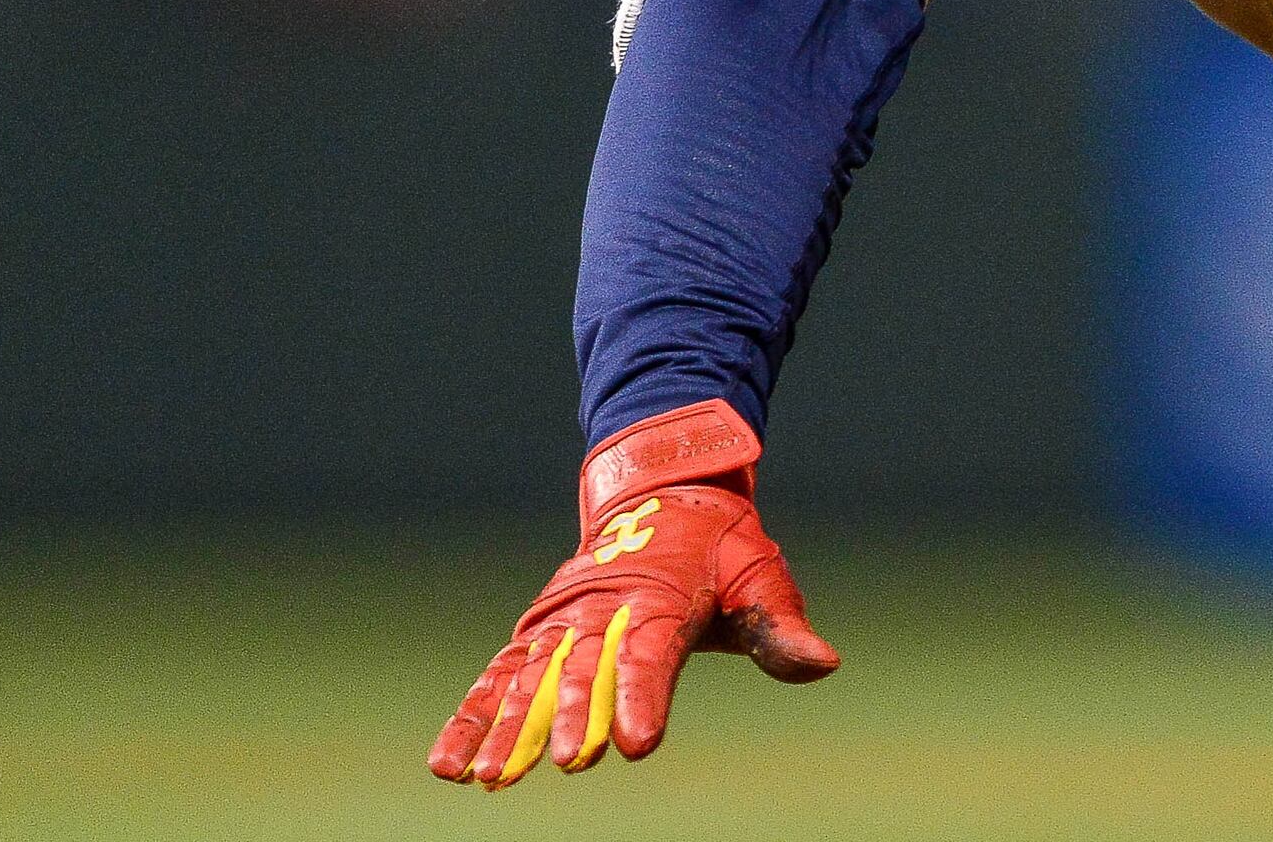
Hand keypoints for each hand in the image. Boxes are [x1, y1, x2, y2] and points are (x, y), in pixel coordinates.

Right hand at [426, 400, 839, 788]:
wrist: (663, 492)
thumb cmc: (721, 547)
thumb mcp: (759, 574)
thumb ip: (781, 627)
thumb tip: (823, 663)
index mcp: (661, 597)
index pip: (650, 652)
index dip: (642, 696)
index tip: (635, 741)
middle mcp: (604, 608)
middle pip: (585, 667)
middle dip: (574, 716)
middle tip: (567, 762)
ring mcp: (564, 620)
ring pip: (531, 677)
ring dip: (508, 728)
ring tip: (488, 780)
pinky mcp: (537, 632)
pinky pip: (498, 676)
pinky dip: (471, 717)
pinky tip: (448, 766)